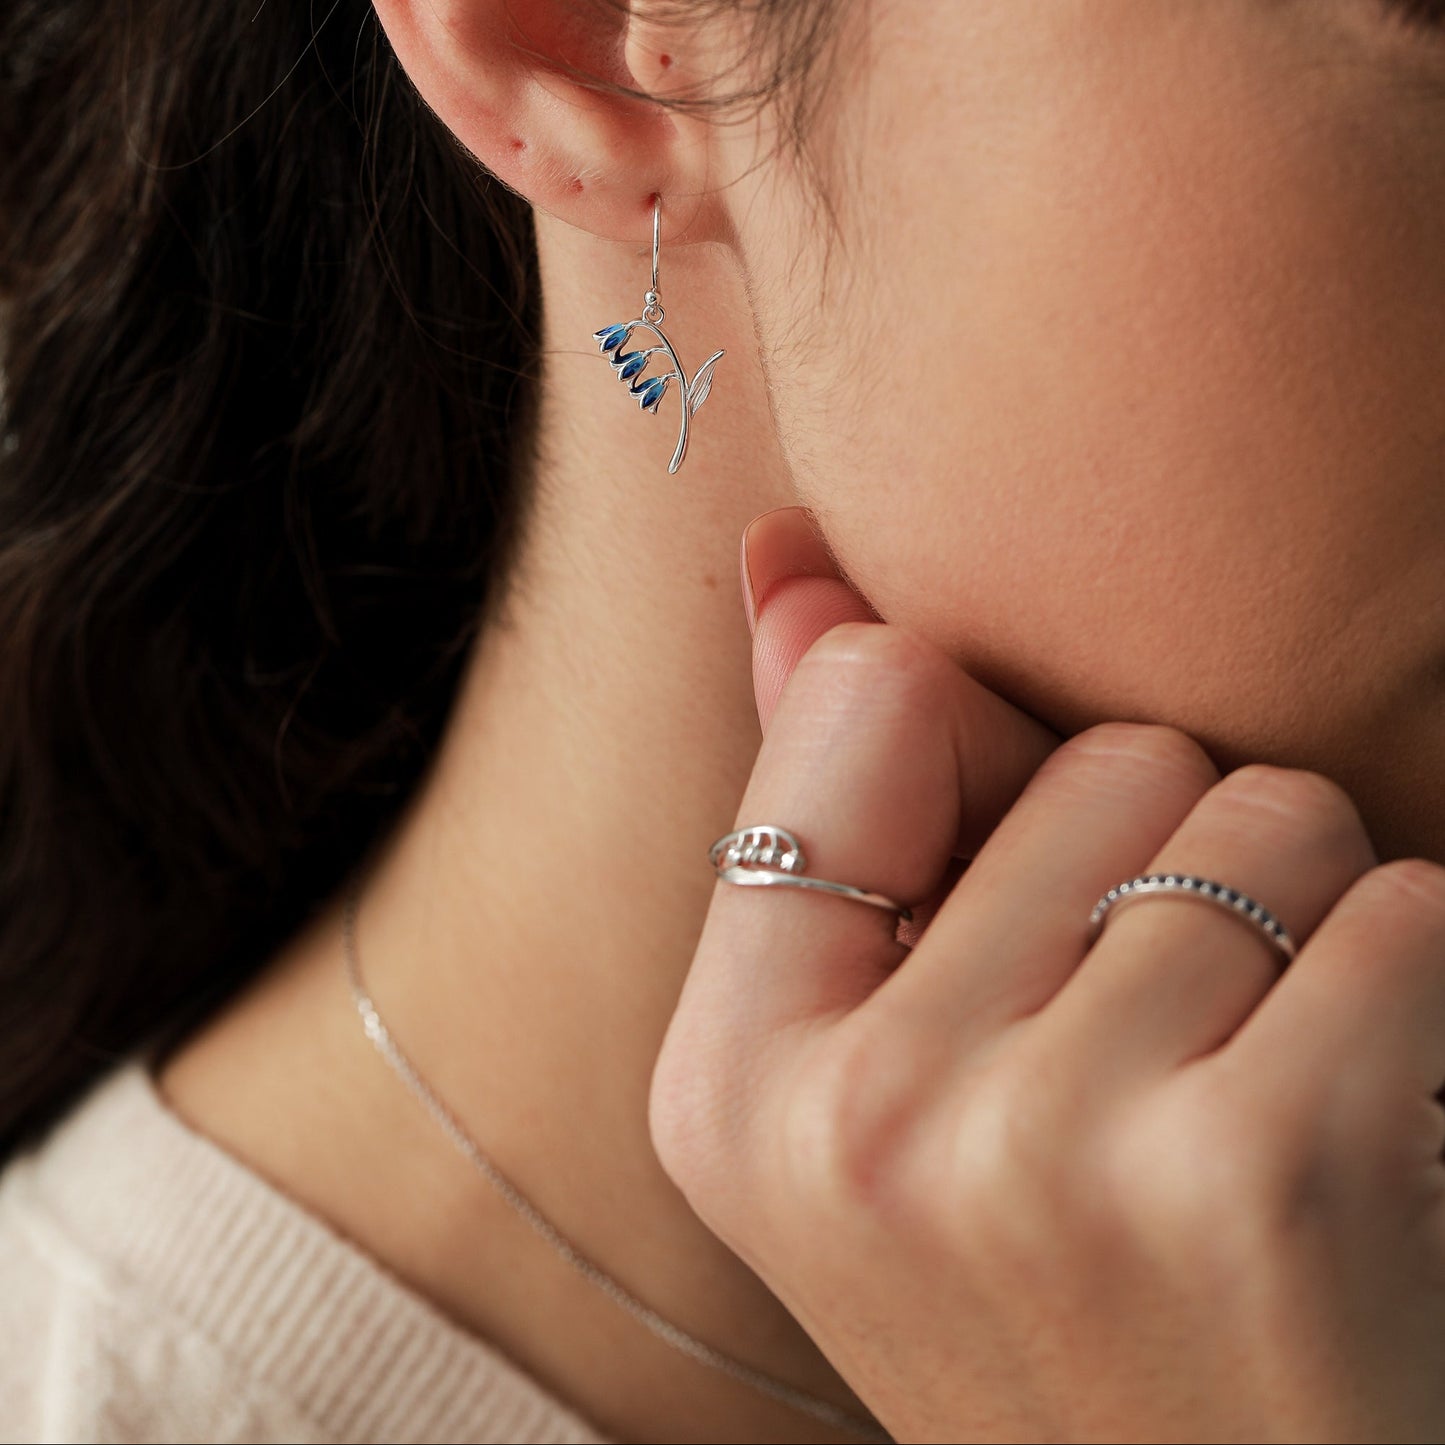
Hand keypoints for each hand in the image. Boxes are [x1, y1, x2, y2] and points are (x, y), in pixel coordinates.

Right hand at [649, 505, 1444, 1442]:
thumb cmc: (1059, 1286)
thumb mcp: (881, 1072)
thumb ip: (833, 802)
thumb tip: (785, 556)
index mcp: (732, 1084)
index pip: (872, 696)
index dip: (988, 765)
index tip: (1022, 910)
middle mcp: (860, 1120)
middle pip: (1102, 755)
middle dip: (1159, 864)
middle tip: (1149, 1057)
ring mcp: (1047, 1151)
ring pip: (1256, 816)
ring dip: (1290, 923)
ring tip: (1244, 1094)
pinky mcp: (1257, 1178)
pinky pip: (1394, 910)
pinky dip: (1408, 986)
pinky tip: (1360, 1136)